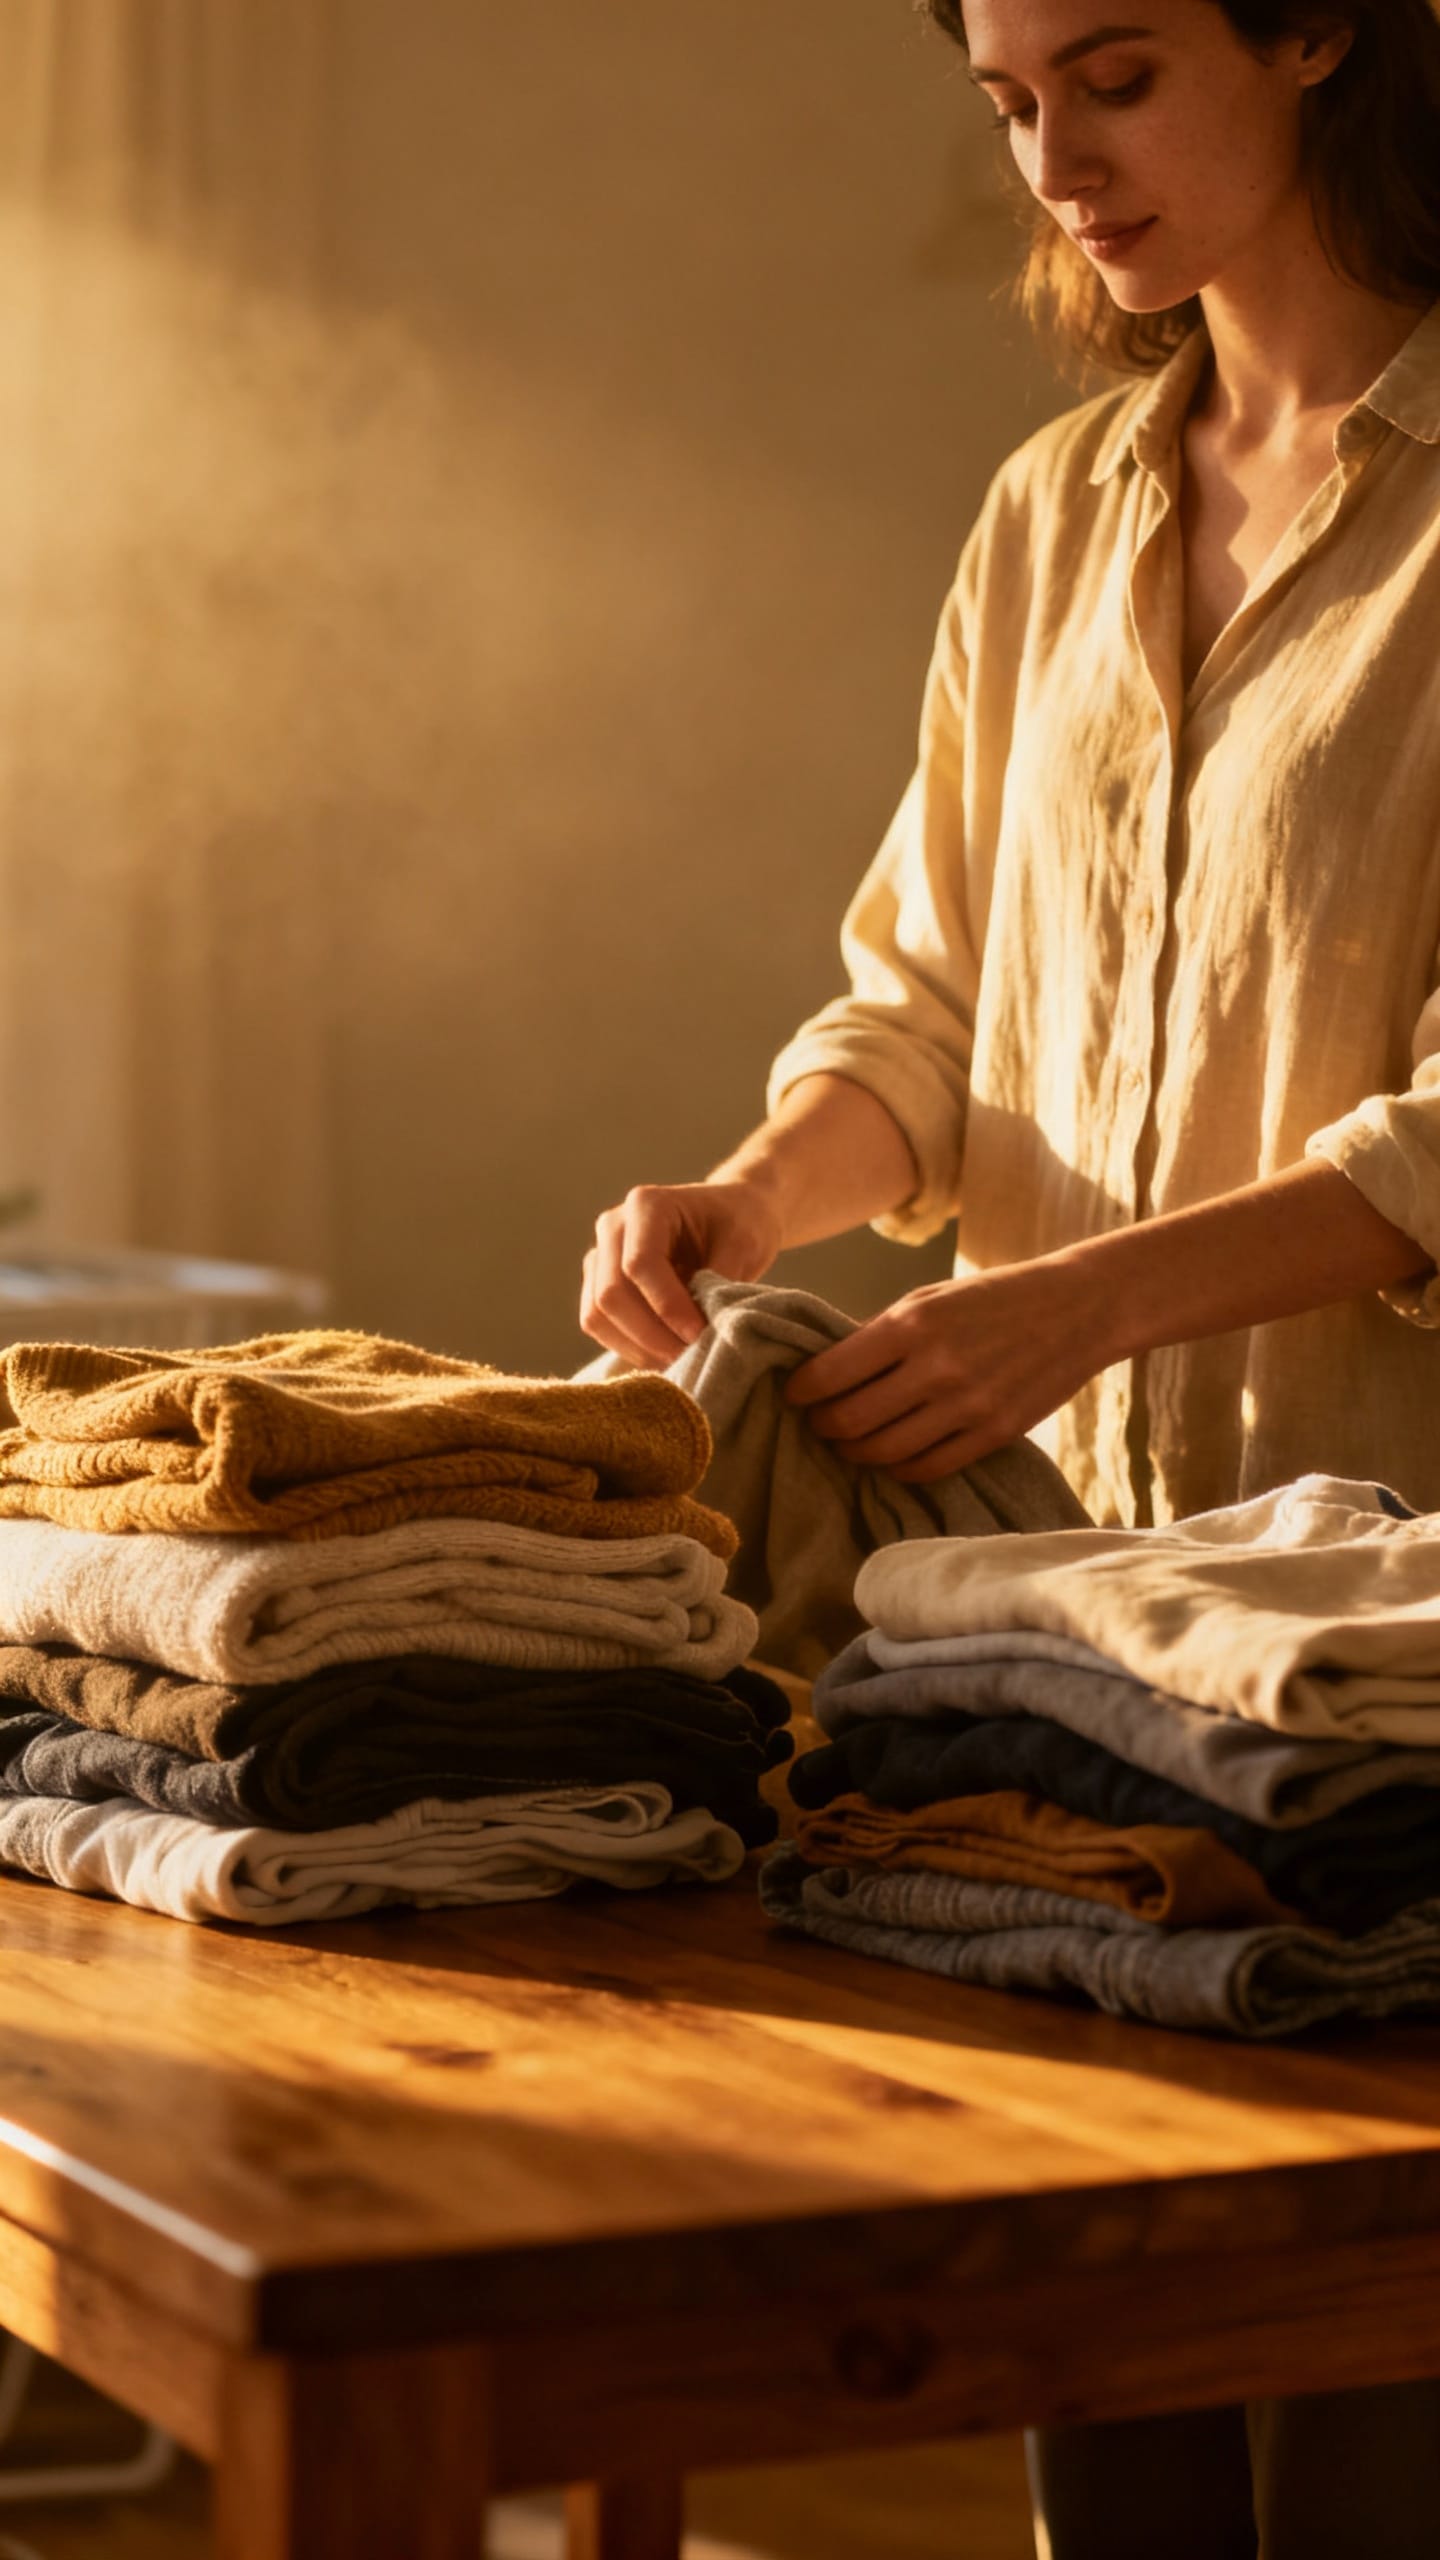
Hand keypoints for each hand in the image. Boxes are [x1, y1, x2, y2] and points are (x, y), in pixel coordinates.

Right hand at [581, 1179, 783, 1367]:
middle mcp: (613, 1227)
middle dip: (650, 1335)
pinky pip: (599, 1325)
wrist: (733, 1216)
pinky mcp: (600, 1284)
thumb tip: (703, 1331)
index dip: (667, 1307)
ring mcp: (601, 1256)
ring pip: (596, 1315)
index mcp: (647, 1205)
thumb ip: (721, 1283)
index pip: (640, 1264)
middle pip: (611, 1294)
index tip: (699, 1335)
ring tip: (680, 1361)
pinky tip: (665, 1357)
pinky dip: (629, 1349)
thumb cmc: (741, 1223)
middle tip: (691, 1357)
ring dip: (637, 1348)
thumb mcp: (744, 1244)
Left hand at [784, 1254, 1119, 1480]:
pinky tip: (892, 1456)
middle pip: (850, 1421)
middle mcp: (935, 1366)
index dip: (802, 1392)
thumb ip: (881, 1334)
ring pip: (883, 1452)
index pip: (830, 1374)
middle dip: (823, 1427)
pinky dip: (899, 1468)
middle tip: (818, 1423)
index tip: (795, 1394)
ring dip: (855, 1453)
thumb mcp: (931, 1298)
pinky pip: (927, 1468)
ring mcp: (967, 1405)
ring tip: (850, 1443)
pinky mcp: (993, 1433)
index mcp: (912, 1323)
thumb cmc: (994, 1298)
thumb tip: (828, 1372)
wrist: (1077, 1308)